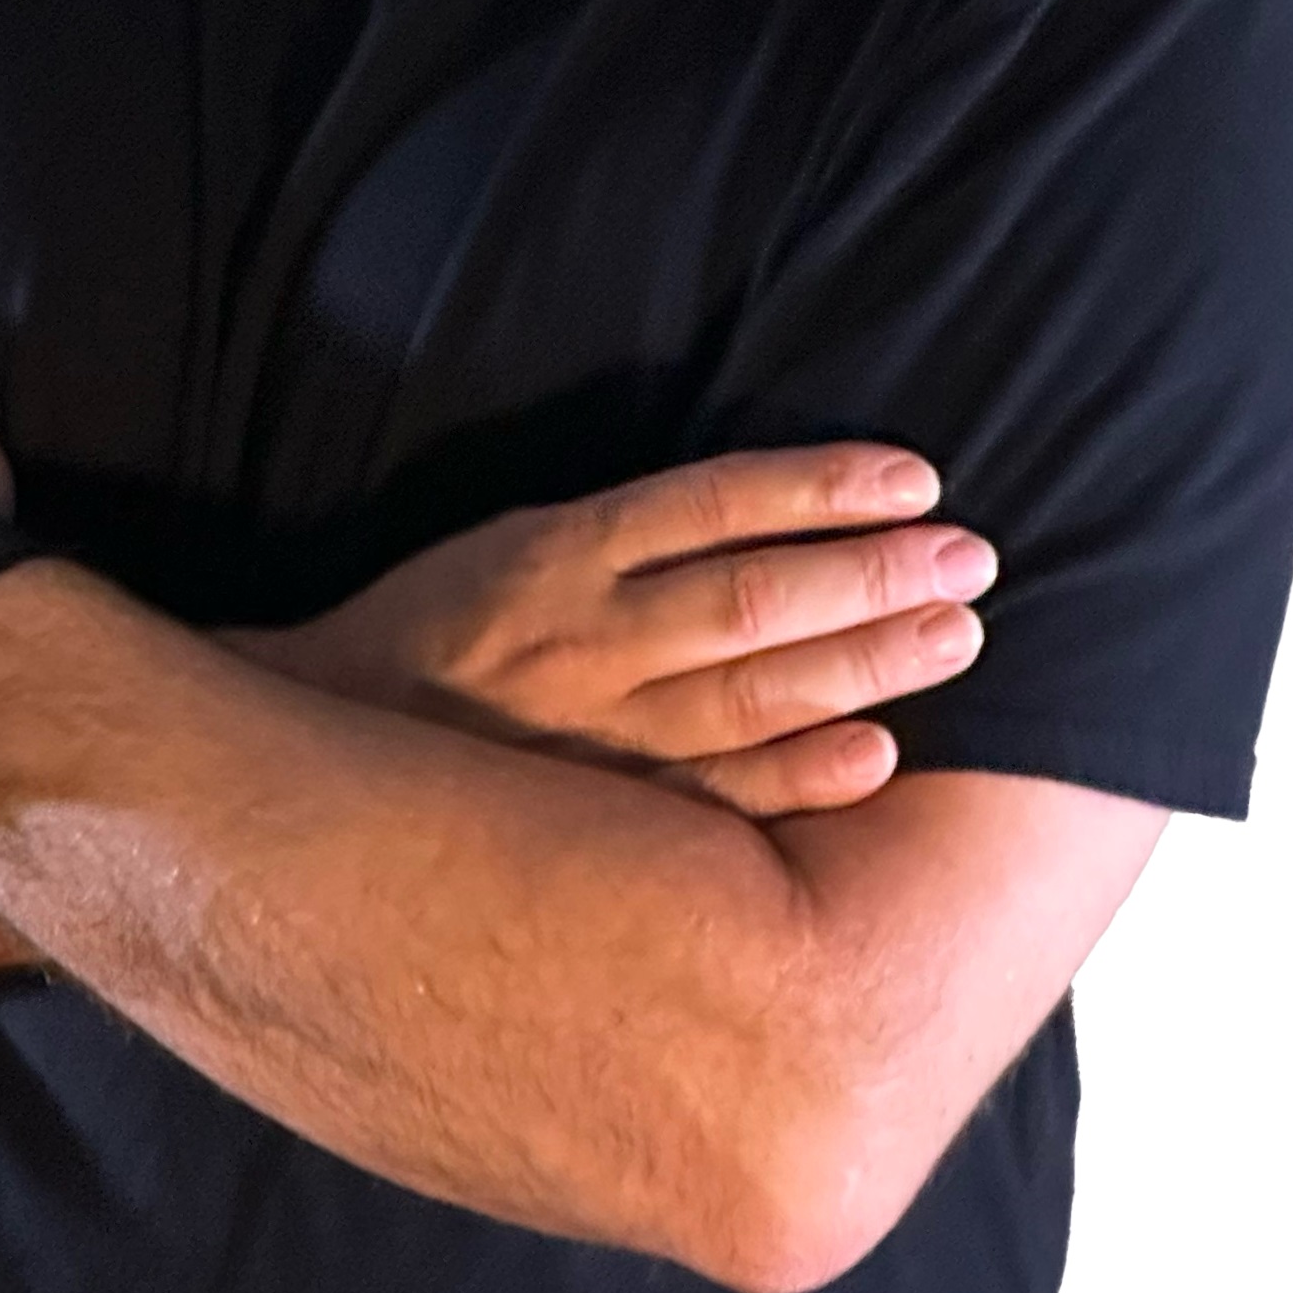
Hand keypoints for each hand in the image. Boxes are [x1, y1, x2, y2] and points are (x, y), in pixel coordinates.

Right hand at [233, 445, 993, 817]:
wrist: (317, 761)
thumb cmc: (436, 640)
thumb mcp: (508, 549)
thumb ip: (623, 536)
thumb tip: (769, 507)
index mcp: (558, 554)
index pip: (712, 503)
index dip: (819, 488)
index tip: (915, 478)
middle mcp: (580, 640)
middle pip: (753, 598)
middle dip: (873, 576)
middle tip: (975, 559)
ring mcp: (590, 735)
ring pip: (749, 691)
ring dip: (864, 661)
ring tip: (959, 634)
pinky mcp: (593, 814)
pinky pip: (712, 798)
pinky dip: (799, 777)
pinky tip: (878, 755)